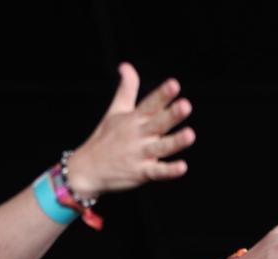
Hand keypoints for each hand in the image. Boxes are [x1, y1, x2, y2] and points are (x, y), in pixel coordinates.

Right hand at [66, 63, 194, 196]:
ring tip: (190, 135)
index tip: (174, 84)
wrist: (87, 170)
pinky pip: (157, 172)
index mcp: (134, 119)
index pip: (150, 104)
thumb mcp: (115, 111)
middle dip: (171, 115)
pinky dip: (168, 171)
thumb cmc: (104, 138)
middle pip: (157, 123)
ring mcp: (139, 155)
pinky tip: (182, 167)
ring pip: (161, 147)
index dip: (162, 94)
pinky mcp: (141, 173)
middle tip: (186, 105)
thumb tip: (126, 65)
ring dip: (175, 142)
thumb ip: (126, 89)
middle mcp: (138, 135)